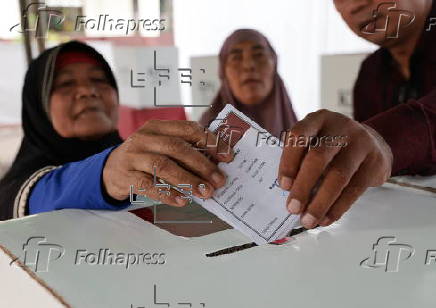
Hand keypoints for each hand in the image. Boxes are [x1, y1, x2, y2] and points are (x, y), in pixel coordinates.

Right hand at [103, 120, 233, 206]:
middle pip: (178, 148)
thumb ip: (184, 151)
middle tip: (219, 180)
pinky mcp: (126, 175)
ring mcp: (133, 156)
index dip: (210, 141)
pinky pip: (148, 184)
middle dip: (202, 165)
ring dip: (188, 180)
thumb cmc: (145, 158)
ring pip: (164, 165)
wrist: (109, 170)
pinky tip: (182, 201)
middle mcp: (145, 138)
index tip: (228, 156)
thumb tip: (216, 165)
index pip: (189, 129)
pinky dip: (167, 193)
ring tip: (205, 192)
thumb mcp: (161, 147)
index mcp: (158, 127)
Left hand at [278, 110, 392, 228]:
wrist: (372, 143)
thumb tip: (287, 193)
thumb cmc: (332, 146)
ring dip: (321, 202)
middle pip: (319, 156)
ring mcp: (361, 142)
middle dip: (303, 186)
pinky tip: (326, 218)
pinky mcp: (375, 161)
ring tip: (309, 220)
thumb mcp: (314, 143)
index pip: (298, 135)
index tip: (283, 185)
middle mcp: (340, 126)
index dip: (289, 161)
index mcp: (317, 120)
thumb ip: (300, 161)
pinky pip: (354, 189)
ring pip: (338, 175)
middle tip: (292, 208)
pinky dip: (338, 207)